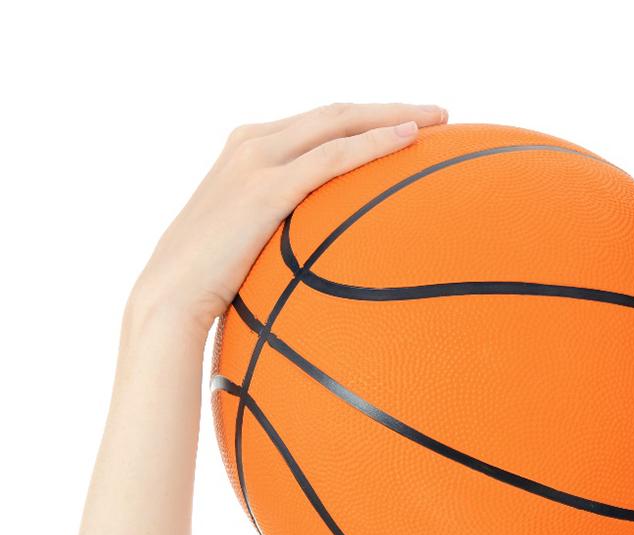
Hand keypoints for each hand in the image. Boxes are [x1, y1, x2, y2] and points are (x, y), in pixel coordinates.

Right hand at [128, 102, 448, 338]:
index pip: (321, 123)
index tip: (412, 124)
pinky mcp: (264, 188)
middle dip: (392, 109)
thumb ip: (290, 226)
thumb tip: (334, 250)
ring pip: (339, 124)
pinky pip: (332, 156)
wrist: (168, 300)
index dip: (368, 118)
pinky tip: (409, 139)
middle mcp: (252, 144)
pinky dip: (373, 143)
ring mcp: (256, 161)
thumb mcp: (255, 240)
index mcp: (249, 149)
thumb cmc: (214, 282)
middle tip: (440, 115)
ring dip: (393, 117)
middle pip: (337, 113)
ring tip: (439, 120)